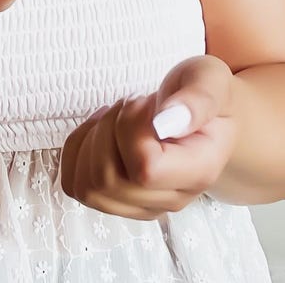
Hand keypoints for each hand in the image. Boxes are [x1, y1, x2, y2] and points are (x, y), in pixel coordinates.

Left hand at [61, 55, 237, 219]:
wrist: (203, 116)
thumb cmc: (203, 93)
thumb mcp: (208, 79)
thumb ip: (197, 98)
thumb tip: (166, 123)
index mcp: (199, 171)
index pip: (145, 170)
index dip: (129, 130)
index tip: (145, 104)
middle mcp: (172, 198)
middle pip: (107, 181)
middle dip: (106, 130)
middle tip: (130, 105)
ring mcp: (144, 206)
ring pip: (86, 187)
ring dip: (89, 141)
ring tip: (116, 116)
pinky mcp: (120, 201)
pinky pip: (75, 185)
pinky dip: (76, 151)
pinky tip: (98, 128)